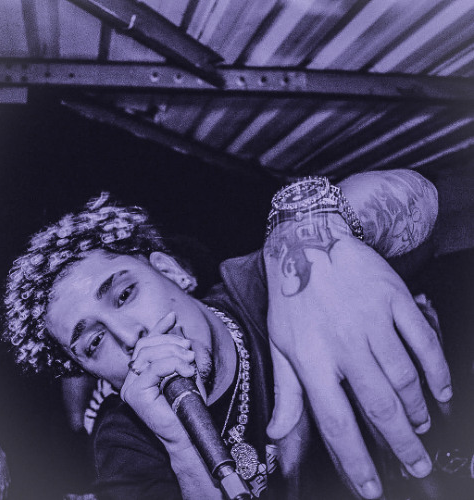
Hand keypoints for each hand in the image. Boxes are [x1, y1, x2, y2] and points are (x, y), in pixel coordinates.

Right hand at [120, 312, 195, 446]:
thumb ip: (177, 348)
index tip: (173, 316)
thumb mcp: (185, 368)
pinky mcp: (135, 394)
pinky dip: (172, 365)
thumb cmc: (188, 403)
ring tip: (190, 362)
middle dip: (171, 342)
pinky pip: (153, 369)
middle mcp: (132, 378)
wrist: (189, 431)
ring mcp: (131, 387)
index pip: (146, 343)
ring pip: (149, 354)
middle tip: (190, 350)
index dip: (158, 328)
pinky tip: (186, 371)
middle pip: (146, 345)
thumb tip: (176, 323)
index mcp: (141, 371)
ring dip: (174, 353)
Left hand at [265, 233, 450, 498]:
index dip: (355, 462)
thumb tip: (278, 435)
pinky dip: (437, 371)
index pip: (335, 422)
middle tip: (415, 466)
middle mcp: (343, 342)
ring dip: (417, 411)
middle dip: (401, 445)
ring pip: (405, 378)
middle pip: (380, 406)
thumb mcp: (278, 343)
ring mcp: (372, 319)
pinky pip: (423, 342)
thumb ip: (286, 392)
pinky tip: (440, 391)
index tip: (370, 488)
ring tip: (419, 429)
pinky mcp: (394, 299)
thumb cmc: (290, 297)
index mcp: (310, 358)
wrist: (307, 241)